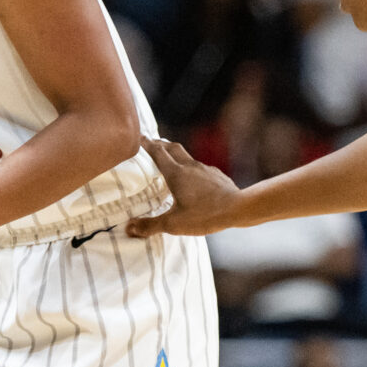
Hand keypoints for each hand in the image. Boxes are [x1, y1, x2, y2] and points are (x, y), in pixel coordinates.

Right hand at [126, 138, 242, 238]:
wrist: (238, 209)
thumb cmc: (204, 215)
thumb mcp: (173, 224)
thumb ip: (150, 225)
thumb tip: (129, 228)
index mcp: (175, 173)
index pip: (157, 152)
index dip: (146, 144)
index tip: (138, 138)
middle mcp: (189, 166)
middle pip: (172, 147)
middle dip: (160, 144)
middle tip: (152, 144)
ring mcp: (205, 169)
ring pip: (187, 157)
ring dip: (176, 156)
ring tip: (171, 163)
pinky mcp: (216, 176)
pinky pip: (200, 168)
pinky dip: (192, 169)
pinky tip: (194, 180)